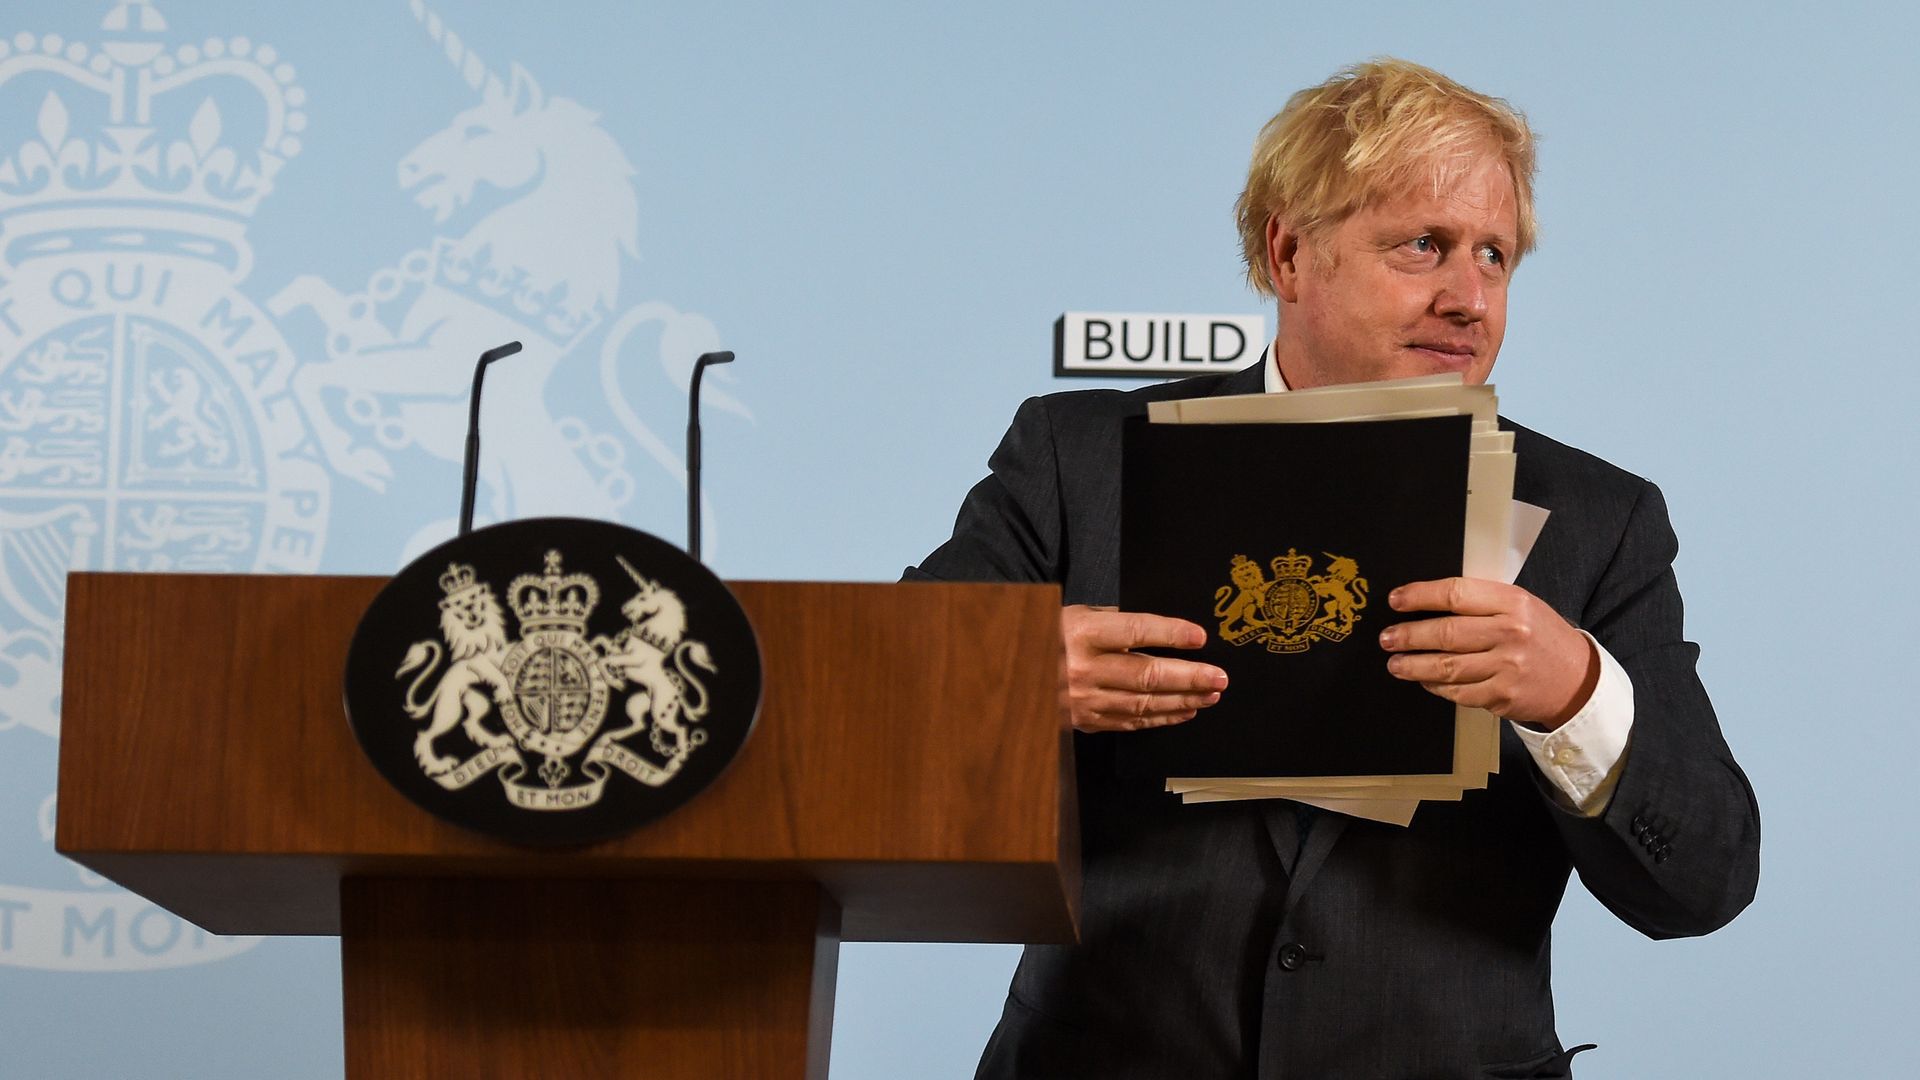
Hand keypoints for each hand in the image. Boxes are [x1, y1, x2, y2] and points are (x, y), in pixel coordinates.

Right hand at [1060, 605, 1227, 732]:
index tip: (1199, 636)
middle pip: (1146, 675)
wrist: (1013, 672)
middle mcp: (1082, 669)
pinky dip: (1161, 717)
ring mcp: (1084, 700)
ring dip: (1183, 700)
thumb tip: (1162, 628)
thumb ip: (1115, 620)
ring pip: (1143, 703)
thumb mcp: (1075, 615)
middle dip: (1189, 677)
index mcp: (1080, 633)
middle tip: (1219, 677)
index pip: (1134, 631)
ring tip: (1211, 694)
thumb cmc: (1049, 636)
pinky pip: (1131, 721)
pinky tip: (1185, 711)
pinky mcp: (1086, 721)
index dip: (1170, 634)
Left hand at [1378, 578, 1598, 729]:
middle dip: (1408, 636)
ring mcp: (1507, 668)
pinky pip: (1458, 692)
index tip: (1395, 600)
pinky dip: (1436, 687)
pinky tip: (1424, 680)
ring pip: (1447, 667)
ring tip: (1395, 663)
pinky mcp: (1502, 697)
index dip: (1419, 597)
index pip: (1455, 594)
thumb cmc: (1541, 636)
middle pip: (1446, 633)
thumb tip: (1428, 601)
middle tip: (1386, 638)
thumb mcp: (1520, 606)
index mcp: (1513, 602)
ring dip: (1413, 666)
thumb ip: (1481, 601)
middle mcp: (1510, 633)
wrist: (1577, 679)